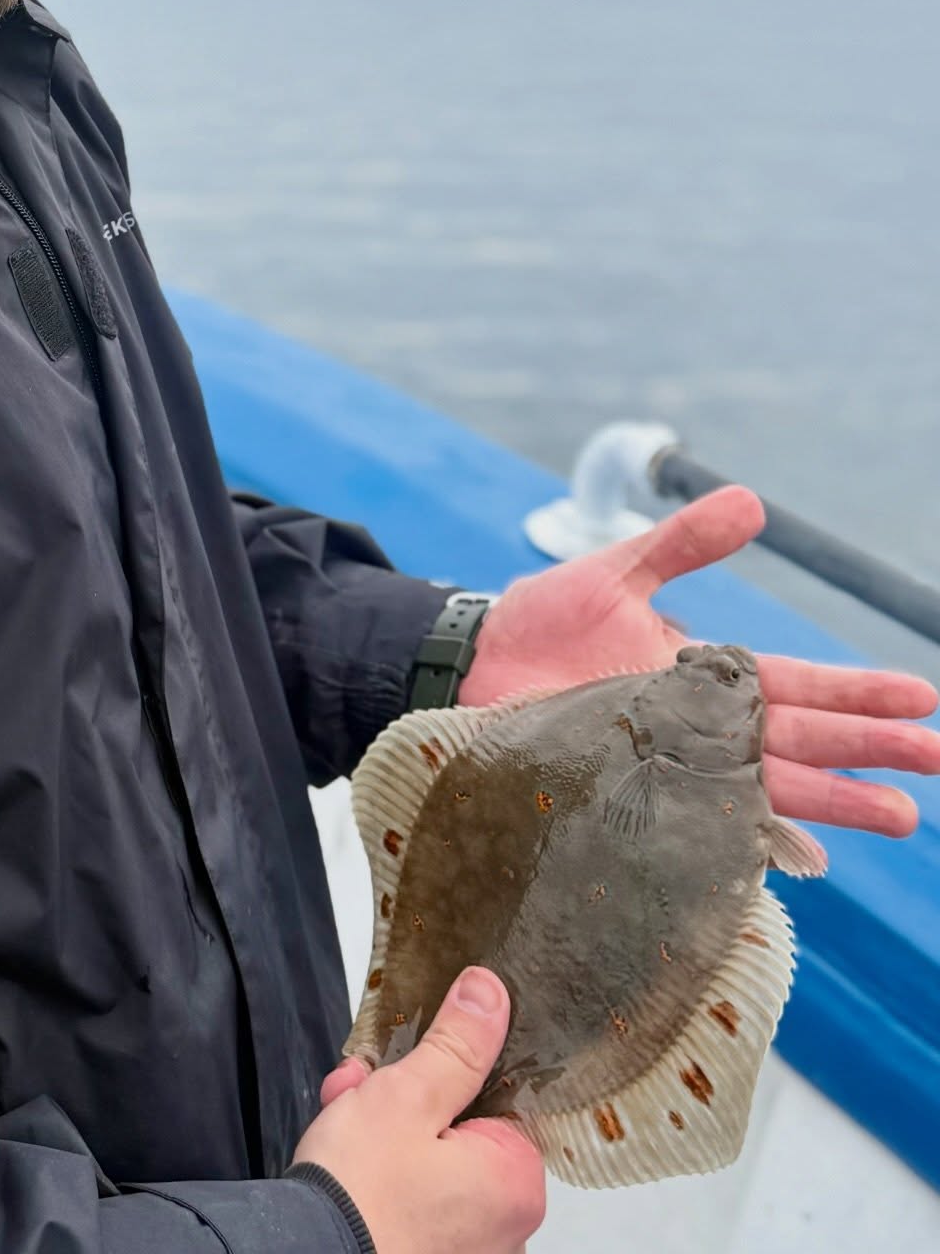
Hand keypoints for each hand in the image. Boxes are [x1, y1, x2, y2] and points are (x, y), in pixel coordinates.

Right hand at [292, 968, 543, 1253]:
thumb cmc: (360, 1198)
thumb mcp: (408, 1096)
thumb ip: (456, 1045)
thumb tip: (489, 996)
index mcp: (515, 1182)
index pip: (498, 1094)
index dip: (448, 1065)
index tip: (413, 1054)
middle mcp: (504, 1225)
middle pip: (459, 1126)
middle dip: (405, 1095)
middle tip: (363, 1086)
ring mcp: (465, 1245)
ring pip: (430, 1157)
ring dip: (385, 1127)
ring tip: (343, 1116)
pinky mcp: (427, 1252)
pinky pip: (414, 1195)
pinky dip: (383, 1172)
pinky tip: (345, 1156)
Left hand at [462, 485, 939, 836]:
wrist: (469, 670)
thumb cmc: (541, 622)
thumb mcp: (614, 571)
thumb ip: (682, 544)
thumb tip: (754, 503)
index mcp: (706, 673)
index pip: (798, 685)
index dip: (858, 692)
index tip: (921, 696)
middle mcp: (700, 729)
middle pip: (799, 741)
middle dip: (868, 749)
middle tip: (934, 758)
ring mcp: (670, 769)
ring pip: (768, 788)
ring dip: (834, 802)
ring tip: (899, 815)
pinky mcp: (632, 801)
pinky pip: (701, 830)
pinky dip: (748, 843)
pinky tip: (800, 861)